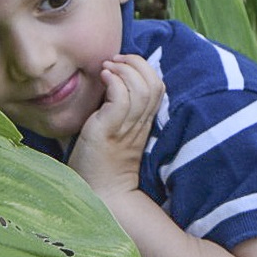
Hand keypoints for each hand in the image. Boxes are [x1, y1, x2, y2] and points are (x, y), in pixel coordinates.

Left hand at [69, 54, 163, 200]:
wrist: (98, 195)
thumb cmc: (98, 165)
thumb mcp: (112, 133)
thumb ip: (114, 112)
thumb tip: (105, 87)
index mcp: (142, 123)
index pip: (158, 86)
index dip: (144, 68)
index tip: (121, 65)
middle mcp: (139, 123)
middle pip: (154, 82)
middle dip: (136, 63)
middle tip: (114, 61)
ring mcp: (126, 127)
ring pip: (141, 87)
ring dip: (124, 69)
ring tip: (107, 68)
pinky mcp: (109, 130)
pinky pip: (121, 98)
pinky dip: (114, 81)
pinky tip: (102, 78)